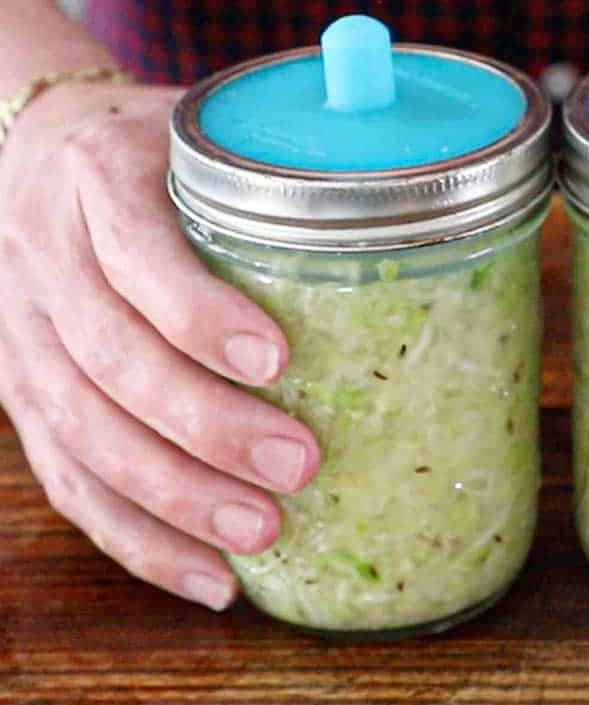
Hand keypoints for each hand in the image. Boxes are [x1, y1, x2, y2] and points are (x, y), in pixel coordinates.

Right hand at [0, 81, 319, 608]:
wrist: (32, 148)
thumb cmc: (152, 145)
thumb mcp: (202, 127)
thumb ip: (285, 166)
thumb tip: (431, 199)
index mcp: (98, 174)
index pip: (135, 250)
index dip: (198, 311)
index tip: (277, 359)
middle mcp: (45, 253)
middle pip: (109, 357)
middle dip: (205, 424)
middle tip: (298, 464)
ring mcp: (23, 330)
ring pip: (82, 431)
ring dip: (174, 497)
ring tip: (261, 533)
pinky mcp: (22, 391)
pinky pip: (67, 478)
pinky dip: (136, 538)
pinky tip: (207, 577)